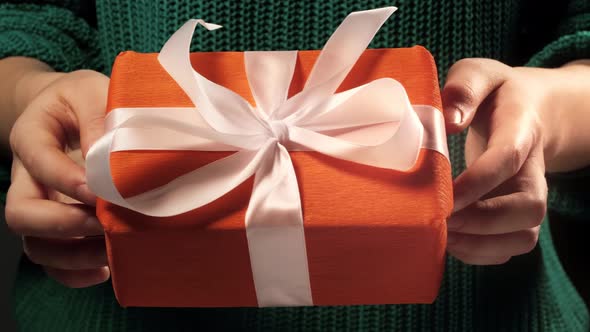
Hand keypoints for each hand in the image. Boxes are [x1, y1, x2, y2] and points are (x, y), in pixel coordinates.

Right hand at [5, 68, 109, 286]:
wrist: (75, 110)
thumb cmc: (86, 100)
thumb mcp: (92, 91)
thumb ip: (98, 117)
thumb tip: (109, 161)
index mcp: (31, 135)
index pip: (37, 159)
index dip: (65, 178)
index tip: (101, 191)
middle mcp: (28, 177)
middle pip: (21, 213)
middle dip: (62, 224)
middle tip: (105, 222)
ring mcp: (40, 205)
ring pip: (35, 244)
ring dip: (72, 255)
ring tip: (111, 251)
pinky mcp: (57, 226)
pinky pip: (53, 261)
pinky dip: (75, 273)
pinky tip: (105, 267)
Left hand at [441, 58, 563, 264]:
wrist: (526, 110)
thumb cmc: (494, 94)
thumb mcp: (479, 73)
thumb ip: (465, 87)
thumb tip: (449, 121)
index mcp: (521, 129)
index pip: (506, 159)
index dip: (477, 182)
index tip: (444, 196)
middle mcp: (531, 169)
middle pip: (529, 207)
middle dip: (484, 222)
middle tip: (441, 220)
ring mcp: (527, 195)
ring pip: (524, 236)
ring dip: (482, 245)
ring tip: (442, 237)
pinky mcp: (517, 215)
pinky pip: (511, 247)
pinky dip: (482, 254)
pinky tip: (452, 243)